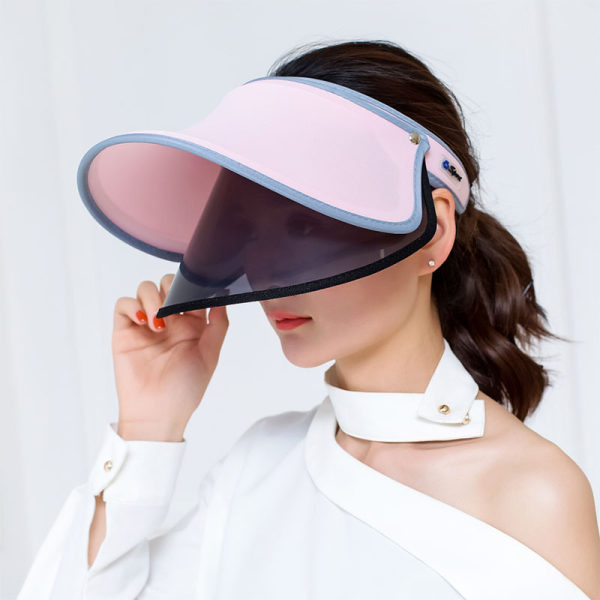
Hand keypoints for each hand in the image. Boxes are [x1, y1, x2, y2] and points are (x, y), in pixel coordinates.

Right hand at [111, 273, 228, 440]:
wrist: (157, 413)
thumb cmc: (185, 389)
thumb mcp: (210, 355)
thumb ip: (218, 325)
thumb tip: (222, 297)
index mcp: (191, 323)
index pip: (191, 290)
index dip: (193, 286)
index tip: (196, 291)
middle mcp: (168, 319)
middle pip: (167, 282)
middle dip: (172, 287)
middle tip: (175, 308)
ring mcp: (145, 323)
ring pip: (145, 288)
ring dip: (153, 298)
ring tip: (159, 322)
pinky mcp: (125, 331)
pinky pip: (123, 304)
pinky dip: (133, 306)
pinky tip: (145, 321)